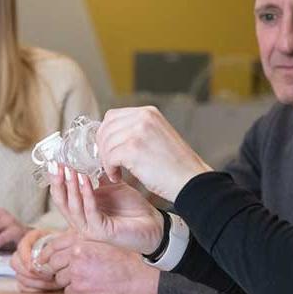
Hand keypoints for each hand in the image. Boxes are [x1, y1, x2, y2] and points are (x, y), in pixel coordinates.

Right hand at [12, 228, 70, 292]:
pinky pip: (22, 287)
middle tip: (45, 275)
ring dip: (34, 281)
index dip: (25, 257)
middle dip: (29, 272)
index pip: (22, 245)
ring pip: (19, 276)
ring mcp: (24, 266)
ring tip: (50, 280)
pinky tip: (47, 286)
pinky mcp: (27, 279)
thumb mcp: (66, 240)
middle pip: (15, 262)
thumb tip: (46, 251)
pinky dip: (34, 289)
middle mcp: (26, 252)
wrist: (74, 259)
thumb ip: (58, 242)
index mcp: (33, 238)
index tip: (33, 266)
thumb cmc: (71, 247)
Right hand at [48, 164, 163, 254]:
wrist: (153, 224)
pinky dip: (86, 195)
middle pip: (61, 201)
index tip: (55, 160)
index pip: (61, 194)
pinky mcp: (101, 232)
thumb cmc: (132, 208)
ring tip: (69, 169)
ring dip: (70, 186)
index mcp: (81, 211)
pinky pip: (90, 211)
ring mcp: (89, 228)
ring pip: (73, 207)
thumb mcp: (113, 187)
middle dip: (57, 181)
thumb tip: (91, 156)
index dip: (56, 178)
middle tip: (56, 164)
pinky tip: (85, 180)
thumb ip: (100, 176)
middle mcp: (81, 221)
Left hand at [56, 240, 159, 293]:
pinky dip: (76, 291)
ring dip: (68, 280)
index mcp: (82, 240)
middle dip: (57, 269)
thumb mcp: (104, 241)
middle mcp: (77, 255)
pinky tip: (90, 287)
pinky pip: (68, 292)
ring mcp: (77, 274)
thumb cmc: (126, 258)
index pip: (53, 246)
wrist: (139, 278)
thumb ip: (83, 241)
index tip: (43, 259)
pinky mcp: (81, 291)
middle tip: (67, 271)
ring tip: (86, 278)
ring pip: (60, 279)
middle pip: (53, 264)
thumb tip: (65, 247)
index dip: (46, 254)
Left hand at [97, 106, 212, 201]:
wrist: (190, 180)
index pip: (112, 116)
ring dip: (106, 160)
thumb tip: (111, 135)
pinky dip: (110, 169)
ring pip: (106, 144)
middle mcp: (142, 117)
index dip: (105, 133)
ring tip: (115, 172)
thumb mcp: (157, 135)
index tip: (107, 148)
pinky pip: (109, 158)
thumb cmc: (176, 165)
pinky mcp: (133, 149)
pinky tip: (118, 176)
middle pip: (106, 128)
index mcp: (148, 113)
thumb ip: (137, 130)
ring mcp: (137, 132)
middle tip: (108, 162)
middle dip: (102, 147)